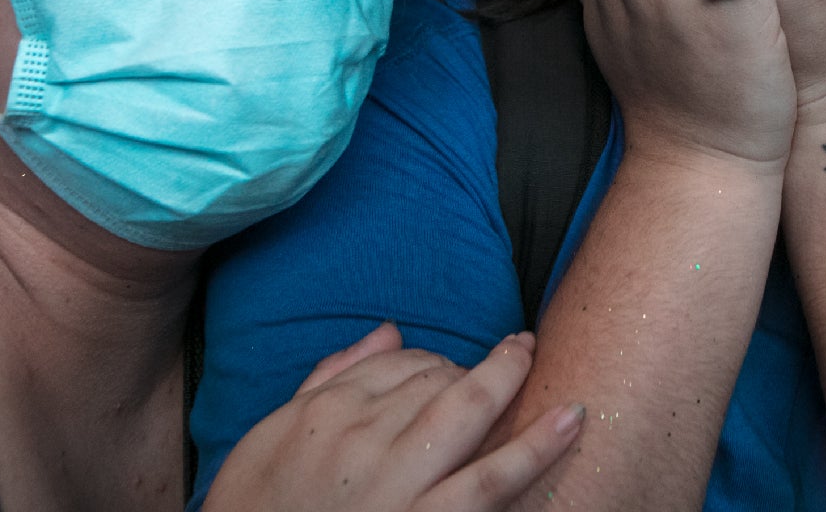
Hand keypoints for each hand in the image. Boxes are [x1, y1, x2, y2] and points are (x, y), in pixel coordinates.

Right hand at [205, 324, 585, 511]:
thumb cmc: (254, 510)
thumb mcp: (266, 438)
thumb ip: (326, 381)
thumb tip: (387, 332)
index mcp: (323, 411)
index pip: (397, 362)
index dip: (433, 360)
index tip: (449, 369)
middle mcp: (362, 434)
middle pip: (435, 378)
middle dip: (470, 368)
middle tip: (497, 367)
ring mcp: (398, 478)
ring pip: (467, 408)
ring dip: (508, 377)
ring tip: (533, 354)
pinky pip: (493, 476)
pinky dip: (537, 445)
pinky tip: (571, 418)